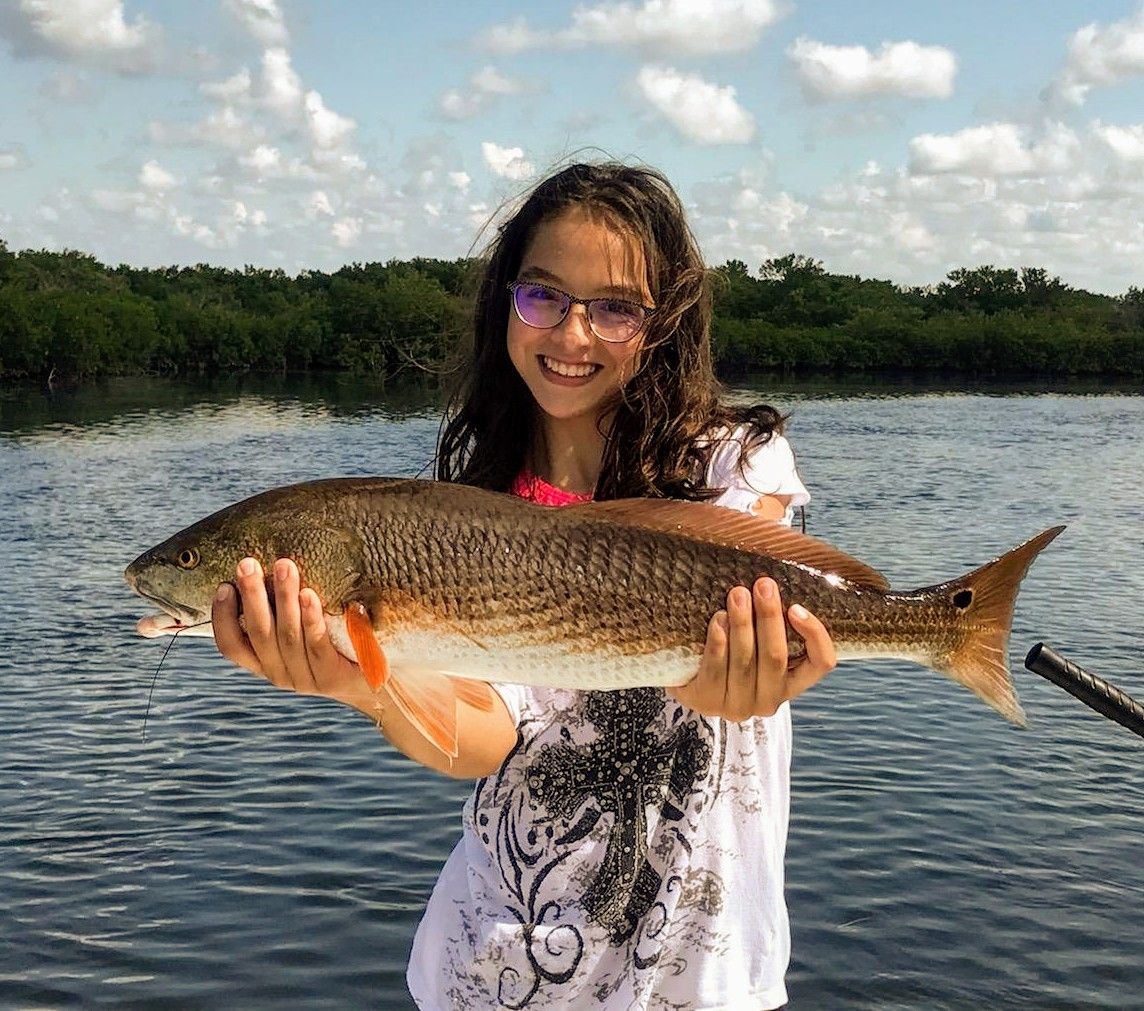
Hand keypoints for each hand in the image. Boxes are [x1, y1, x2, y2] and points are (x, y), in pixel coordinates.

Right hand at [211, 557, 371, 708]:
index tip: (224, 586)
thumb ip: (282, 612)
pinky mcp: (333, 677)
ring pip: (288, 637)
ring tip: (283, 566)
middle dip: (252, 596)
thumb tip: (264, 568)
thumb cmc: (335, 646)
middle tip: (247, 563)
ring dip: (283, 598)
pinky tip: (309, 595)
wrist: (377, 684)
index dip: (222, 618)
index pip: (232, 647)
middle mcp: (280, 675)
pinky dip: (311, 618)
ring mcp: (306, 679)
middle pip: (260, 634)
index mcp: (266, 664)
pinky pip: (318, 644)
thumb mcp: (302, 633)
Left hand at [668, 577, 835, 720]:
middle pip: (776, 657)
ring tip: (737, 594)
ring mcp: (738, 705)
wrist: (689, 678)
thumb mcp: (758, 639)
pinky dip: (718, 643)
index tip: (796, 607)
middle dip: (769, 617)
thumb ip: (771, 620)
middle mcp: (769, 699)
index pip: (821, 663)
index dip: (815, 635)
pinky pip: (715, 670)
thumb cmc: (731, 650)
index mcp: (791, 682)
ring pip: (744, 662)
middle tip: (763, 585)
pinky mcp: (707, 701)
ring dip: (742, 624)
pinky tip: (718, 620)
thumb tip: (775, 578)